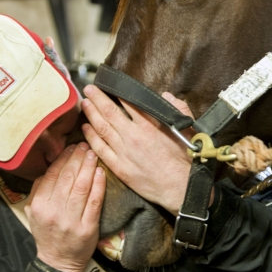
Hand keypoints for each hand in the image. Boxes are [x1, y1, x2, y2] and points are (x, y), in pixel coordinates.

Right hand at [25, 142, 105, 271]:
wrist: (58, 261)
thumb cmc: (47, 233)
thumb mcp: (34, 212)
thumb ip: (39, 190)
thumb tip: (50, 166)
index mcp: (40, 205)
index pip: (52, 176)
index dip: (63, 159)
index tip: (72, 147)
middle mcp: (54, 211)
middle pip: (68, 178)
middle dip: (78, 158)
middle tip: (85, 146)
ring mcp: (72, 220)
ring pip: (81, 187)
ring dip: (88, 167)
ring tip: (93, 154)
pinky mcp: (88, 227)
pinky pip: (95, 201)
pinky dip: (99, 185)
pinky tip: (101, 173)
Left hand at [81, 85, 200, 215]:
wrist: (179, 187)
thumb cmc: (185, 159)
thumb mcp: (188, 129)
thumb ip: (178, 108)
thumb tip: (166, 96)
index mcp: (150, 125)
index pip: (128, 103)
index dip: (116, 92)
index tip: (108, 85)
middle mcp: (133, 136)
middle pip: (109, 112)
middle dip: (97, 98)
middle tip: (89, 88)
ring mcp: (124, 152)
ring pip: (102, 128)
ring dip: (91, 114)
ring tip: (84, 103)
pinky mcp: (119, 167)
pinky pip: (101, 149)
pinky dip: (91, 137)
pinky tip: (85, 128)